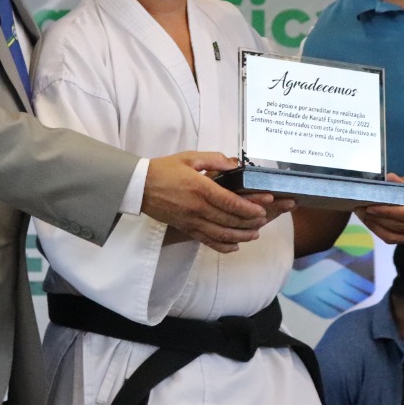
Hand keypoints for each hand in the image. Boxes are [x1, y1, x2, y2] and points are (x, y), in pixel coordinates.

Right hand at [142, 151, 269, 252]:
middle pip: (230, 220)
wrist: (139, 186)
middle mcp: (197, 207)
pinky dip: (222, 246)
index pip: (230, 202)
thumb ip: (214, 159)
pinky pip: (206, 241)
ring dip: (240, 236)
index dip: (249, 207)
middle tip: (264, 220)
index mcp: (200, 188)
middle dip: (250, 222)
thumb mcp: (190, 157)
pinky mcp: (185, 228)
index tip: (263, 208)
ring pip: (221, 234)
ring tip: (254, 235)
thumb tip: (234, 164)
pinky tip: (234, 246)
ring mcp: (191, 221)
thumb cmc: (164, 170)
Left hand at [354, 173, 403, 242]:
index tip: (369, 206)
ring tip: (362, 216)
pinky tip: (373, 222)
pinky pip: (397, 240)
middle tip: (359, 208)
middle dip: (376, 220)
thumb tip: (389, 179)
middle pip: (397, 228)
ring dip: (376, 228)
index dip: (386, 212)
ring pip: (394, 238)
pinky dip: (383, 232)